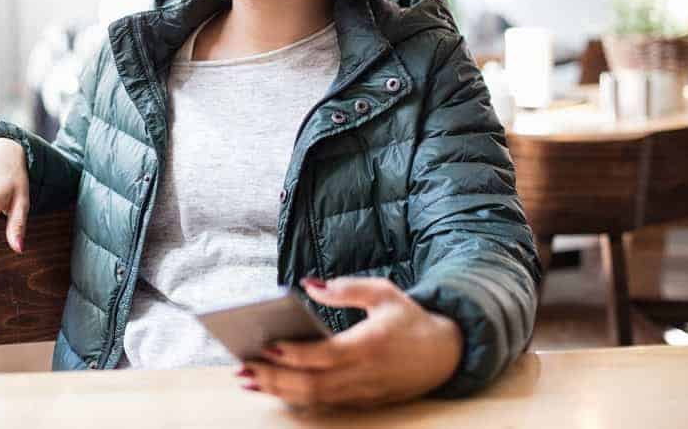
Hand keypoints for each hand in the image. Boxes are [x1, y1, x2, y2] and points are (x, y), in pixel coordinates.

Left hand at [236, 276, 462, 409]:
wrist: (446, 354)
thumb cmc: (410, 319)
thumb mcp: (383, 293)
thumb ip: (345, 288)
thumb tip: (308, 284)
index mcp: (369, 345)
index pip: (323, 355)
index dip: (293, 353)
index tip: (265, 344)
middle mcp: (363, 375)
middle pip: (311, 384)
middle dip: (273, 378)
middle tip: (242, 367)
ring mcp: (363, 393)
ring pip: (313, 398)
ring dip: (277, 390)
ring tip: (247, 378)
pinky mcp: (362, 402)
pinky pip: (324, 402)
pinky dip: (295, 396)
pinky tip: (273, 386)